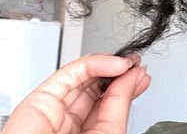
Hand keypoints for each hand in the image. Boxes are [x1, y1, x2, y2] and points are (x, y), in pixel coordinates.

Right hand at [2, 53, 150, 133]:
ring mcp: (54, 109)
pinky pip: (69, 73)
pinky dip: (95, 63)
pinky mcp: (40, 98)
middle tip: (137, 65)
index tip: (141, 76)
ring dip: (109, 65)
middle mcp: (68, 122)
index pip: (106, 105)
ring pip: (82, 77)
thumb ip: (119, 104)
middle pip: (94, 88)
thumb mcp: (108, 132)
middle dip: (118, 74)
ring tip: (130, 63)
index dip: (124, 87)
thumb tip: (134, 78)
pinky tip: (117, 64)